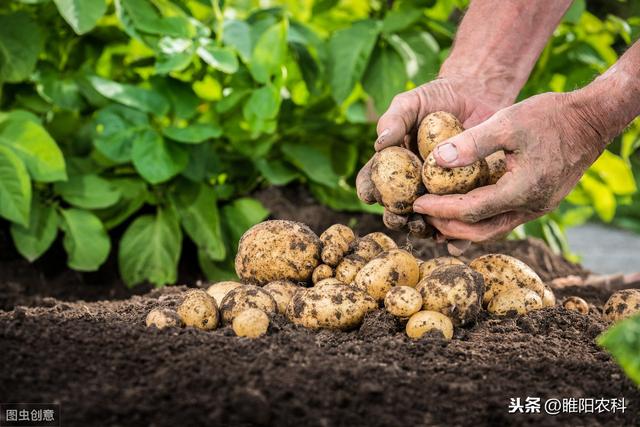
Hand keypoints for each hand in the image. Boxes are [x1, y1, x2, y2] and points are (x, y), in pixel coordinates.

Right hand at [356, 76, 504, 240]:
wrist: (477, 95)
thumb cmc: (436, 97)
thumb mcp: (411, 102)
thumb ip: (394, 120)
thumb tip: (380, 144)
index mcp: (392, 166)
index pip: (372, 182)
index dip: (368, 191)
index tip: (371, 195)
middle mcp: (411, 184)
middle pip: (397, 209)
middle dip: (396, 219)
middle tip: (401, 218)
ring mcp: (438, 193)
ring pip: (426, 220)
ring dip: (423, 230)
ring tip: (427, 228)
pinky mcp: (465, 196)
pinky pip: (458, 220)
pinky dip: (456, 235)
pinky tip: (456, 241)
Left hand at [413, 91, 606, 240]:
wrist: (591, 121)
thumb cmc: (551, 116)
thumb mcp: (509, 121)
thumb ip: (473, 142)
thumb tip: (436, 160)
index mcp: (523, 190)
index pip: (471, 210)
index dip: (440, 209)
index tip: (416, 202)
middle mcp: (531, 207)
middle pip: (479, 230)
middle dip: (447, 225)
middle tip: (421, 213)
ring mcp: (536, 208)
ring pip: (492, 230)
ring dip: (462, 227)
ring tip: (435, 216)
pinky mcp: (538, 203)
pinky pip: (502, 220)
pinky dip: (478, 220)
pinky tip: (461, 212)